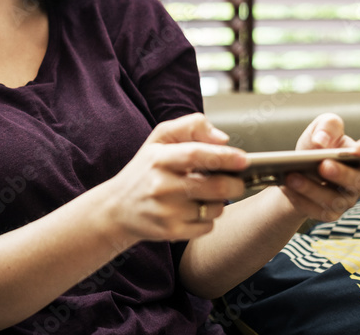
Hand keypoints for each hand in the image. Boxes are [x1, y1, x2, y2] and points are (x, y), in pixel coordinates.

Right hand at [100, 114, 247, 245]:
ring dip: (220, 202)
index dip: (224, 156)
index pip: (196, 154)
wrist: (117, 208)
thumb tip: (223, 139)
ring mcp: (166, 211)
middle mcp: (161, 185)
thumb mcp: (158, 140)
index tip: (243, 160)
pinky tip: (194, 211)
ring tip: (205, 195)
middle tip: (237, 182)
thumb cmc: (144, 171)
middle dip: (235, 184)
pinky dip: (208, 219)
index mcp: (158, 158)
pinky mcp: (170, 232)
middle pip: (214, 186)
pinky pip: (207, 226)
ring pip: (215, 208)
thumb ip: (190, 127)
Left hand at [280, 113, 359, 221]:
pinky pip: (317, 210)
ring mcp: (346, 200)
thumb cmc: (315, 147)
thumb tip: (322, 142)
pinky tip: (287, 188)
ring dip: (312, 188)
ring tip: (292, 177)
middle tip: (322, 165)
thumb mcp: (320, 128)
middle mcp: (359, 180)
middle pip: (358, 181)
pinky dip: (300, 199)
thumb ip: (327, 126)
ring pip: (334, 199)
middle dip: (340, 173)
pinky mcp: (330, 213)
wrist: (295, 170)